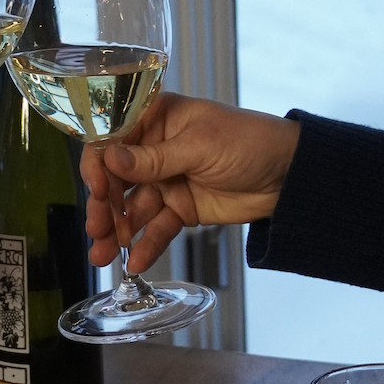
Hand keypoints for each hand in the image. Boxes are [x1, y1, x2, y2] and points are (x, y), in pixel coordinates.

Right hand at [81, 93, 299, 273]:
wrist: (289, 176)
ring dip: (117, 232)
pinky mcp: (180, 210)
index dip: (98, 164)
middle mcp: (155, 150)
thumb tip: (111, 158)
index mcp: (157, 120)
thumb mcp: (200, 146)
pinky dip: (146, 246)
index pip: (113, 139)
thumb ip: (155, 158)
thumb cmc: (249, 141)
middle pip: (116, 179)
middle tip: (96, 230)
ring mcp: (166, 182)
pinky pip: (157, 229)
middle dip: (103, 206)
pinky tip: (135, 262)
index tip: (94, 188)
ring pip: (132, 209)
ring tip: (103, 256)